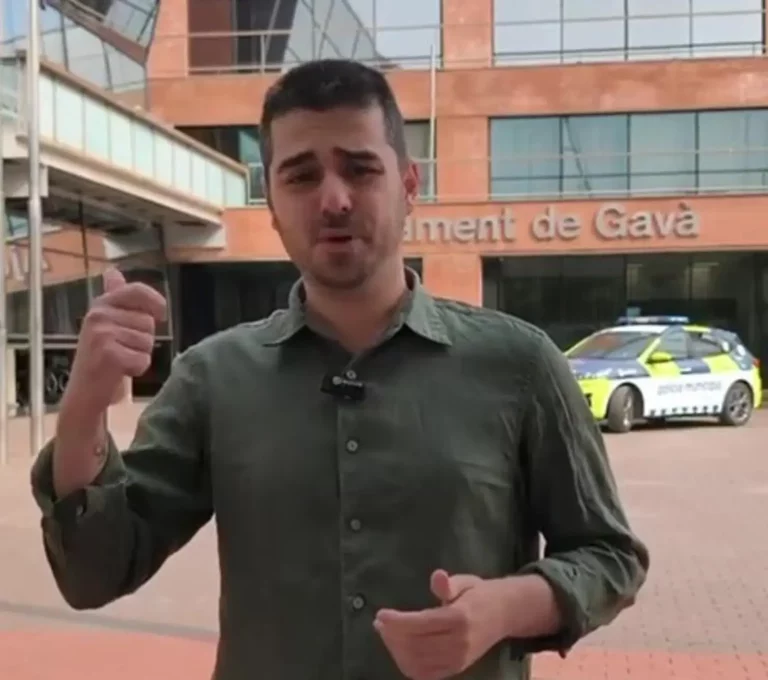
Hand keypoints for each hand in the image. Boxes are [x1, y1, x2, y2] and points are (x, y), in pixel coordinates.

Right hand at [65, 268, 166, 413]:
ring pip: (148, 342)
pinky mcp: (108, 355)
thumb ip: (114, 298)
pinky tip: (119, 371)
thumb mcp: (105, 323)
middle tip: (122, 349)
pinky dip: (137, 369)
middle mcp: (99, 315)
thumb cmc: (99, 357)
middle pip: (149, 322)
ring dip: (140, 355)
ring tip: (119, 360)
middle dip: (143, 339)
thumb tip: (113, 272)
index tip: (161, 313)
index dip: (155, 301)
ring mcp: (102, 334)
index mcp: (101, 305)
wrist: (83, 392)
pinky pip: (143, 359)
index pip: (136, 291)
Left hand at [374, 570, 507, 679]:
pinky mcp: (456, 669)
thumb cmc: (480, 594)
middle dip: (392, 636)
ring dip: (396, 650)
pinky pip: (426, 674)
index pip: (421, 624)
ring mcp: (458, 660)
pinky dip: (408, 665)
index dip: (397, 622)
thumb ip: (449, 583)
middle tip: (380, 622)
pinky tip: (399, 650)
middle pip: (416, 645)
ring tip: (387, 634)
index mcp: (460, 618)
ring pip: (418, 663)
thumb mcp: (466, 582)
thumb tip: (437, 577)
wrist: (505, 615)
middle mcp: (459, 643)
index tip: (381, 615)